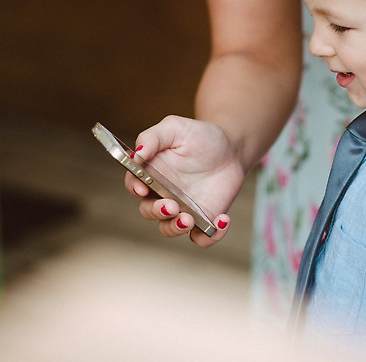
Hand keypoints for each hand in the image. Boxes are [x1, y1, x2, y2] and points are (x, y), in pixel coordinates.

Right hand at [124, 115, 244, 247]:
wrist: (231, 149)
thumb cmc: (200, 136)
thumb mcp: (175, 127)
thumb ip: (153, 137)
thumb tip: (136, 154)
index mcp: (150, 173)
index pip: (134, 183)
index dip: (135, 187)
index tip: (144, 186)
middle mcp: (162, 194)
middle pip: (148, 211)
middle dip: (157, 211)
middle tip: (171, 205)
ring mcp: (182, 209)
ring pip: (169, 229)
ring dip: (176, 228)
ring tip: (189, 219)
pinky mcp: (203, 219)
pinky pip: (202, 238)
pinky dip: (210, 236)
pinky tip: (222, 220)